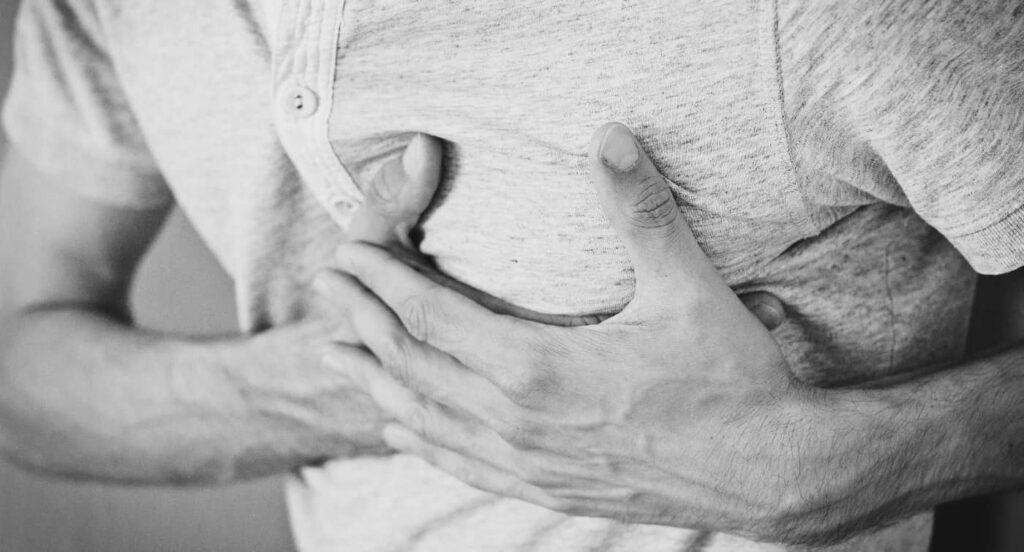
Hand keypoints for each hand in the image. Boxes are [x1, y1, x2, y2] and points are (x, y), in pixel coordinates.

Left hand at [317, 124, 834, 542]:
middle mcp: (517, 420)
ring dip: (377, 381)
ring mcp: (527, 462)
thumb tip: (611, 136)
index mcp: (537, 367)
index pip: (431, 318)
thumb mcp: (686, 287)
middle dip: (364, 321)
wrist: (768, 472)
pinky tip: (401, 431)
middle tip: (328, 286)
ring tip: (335, 356)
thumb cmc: (729, 380)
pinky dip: (421, 441)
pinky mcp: (547, 488)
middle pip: (414, 364)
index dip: (382, 283)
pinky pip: (462, 465)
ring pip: (426, 418)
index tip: (346, 254)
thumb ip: (641, 210)